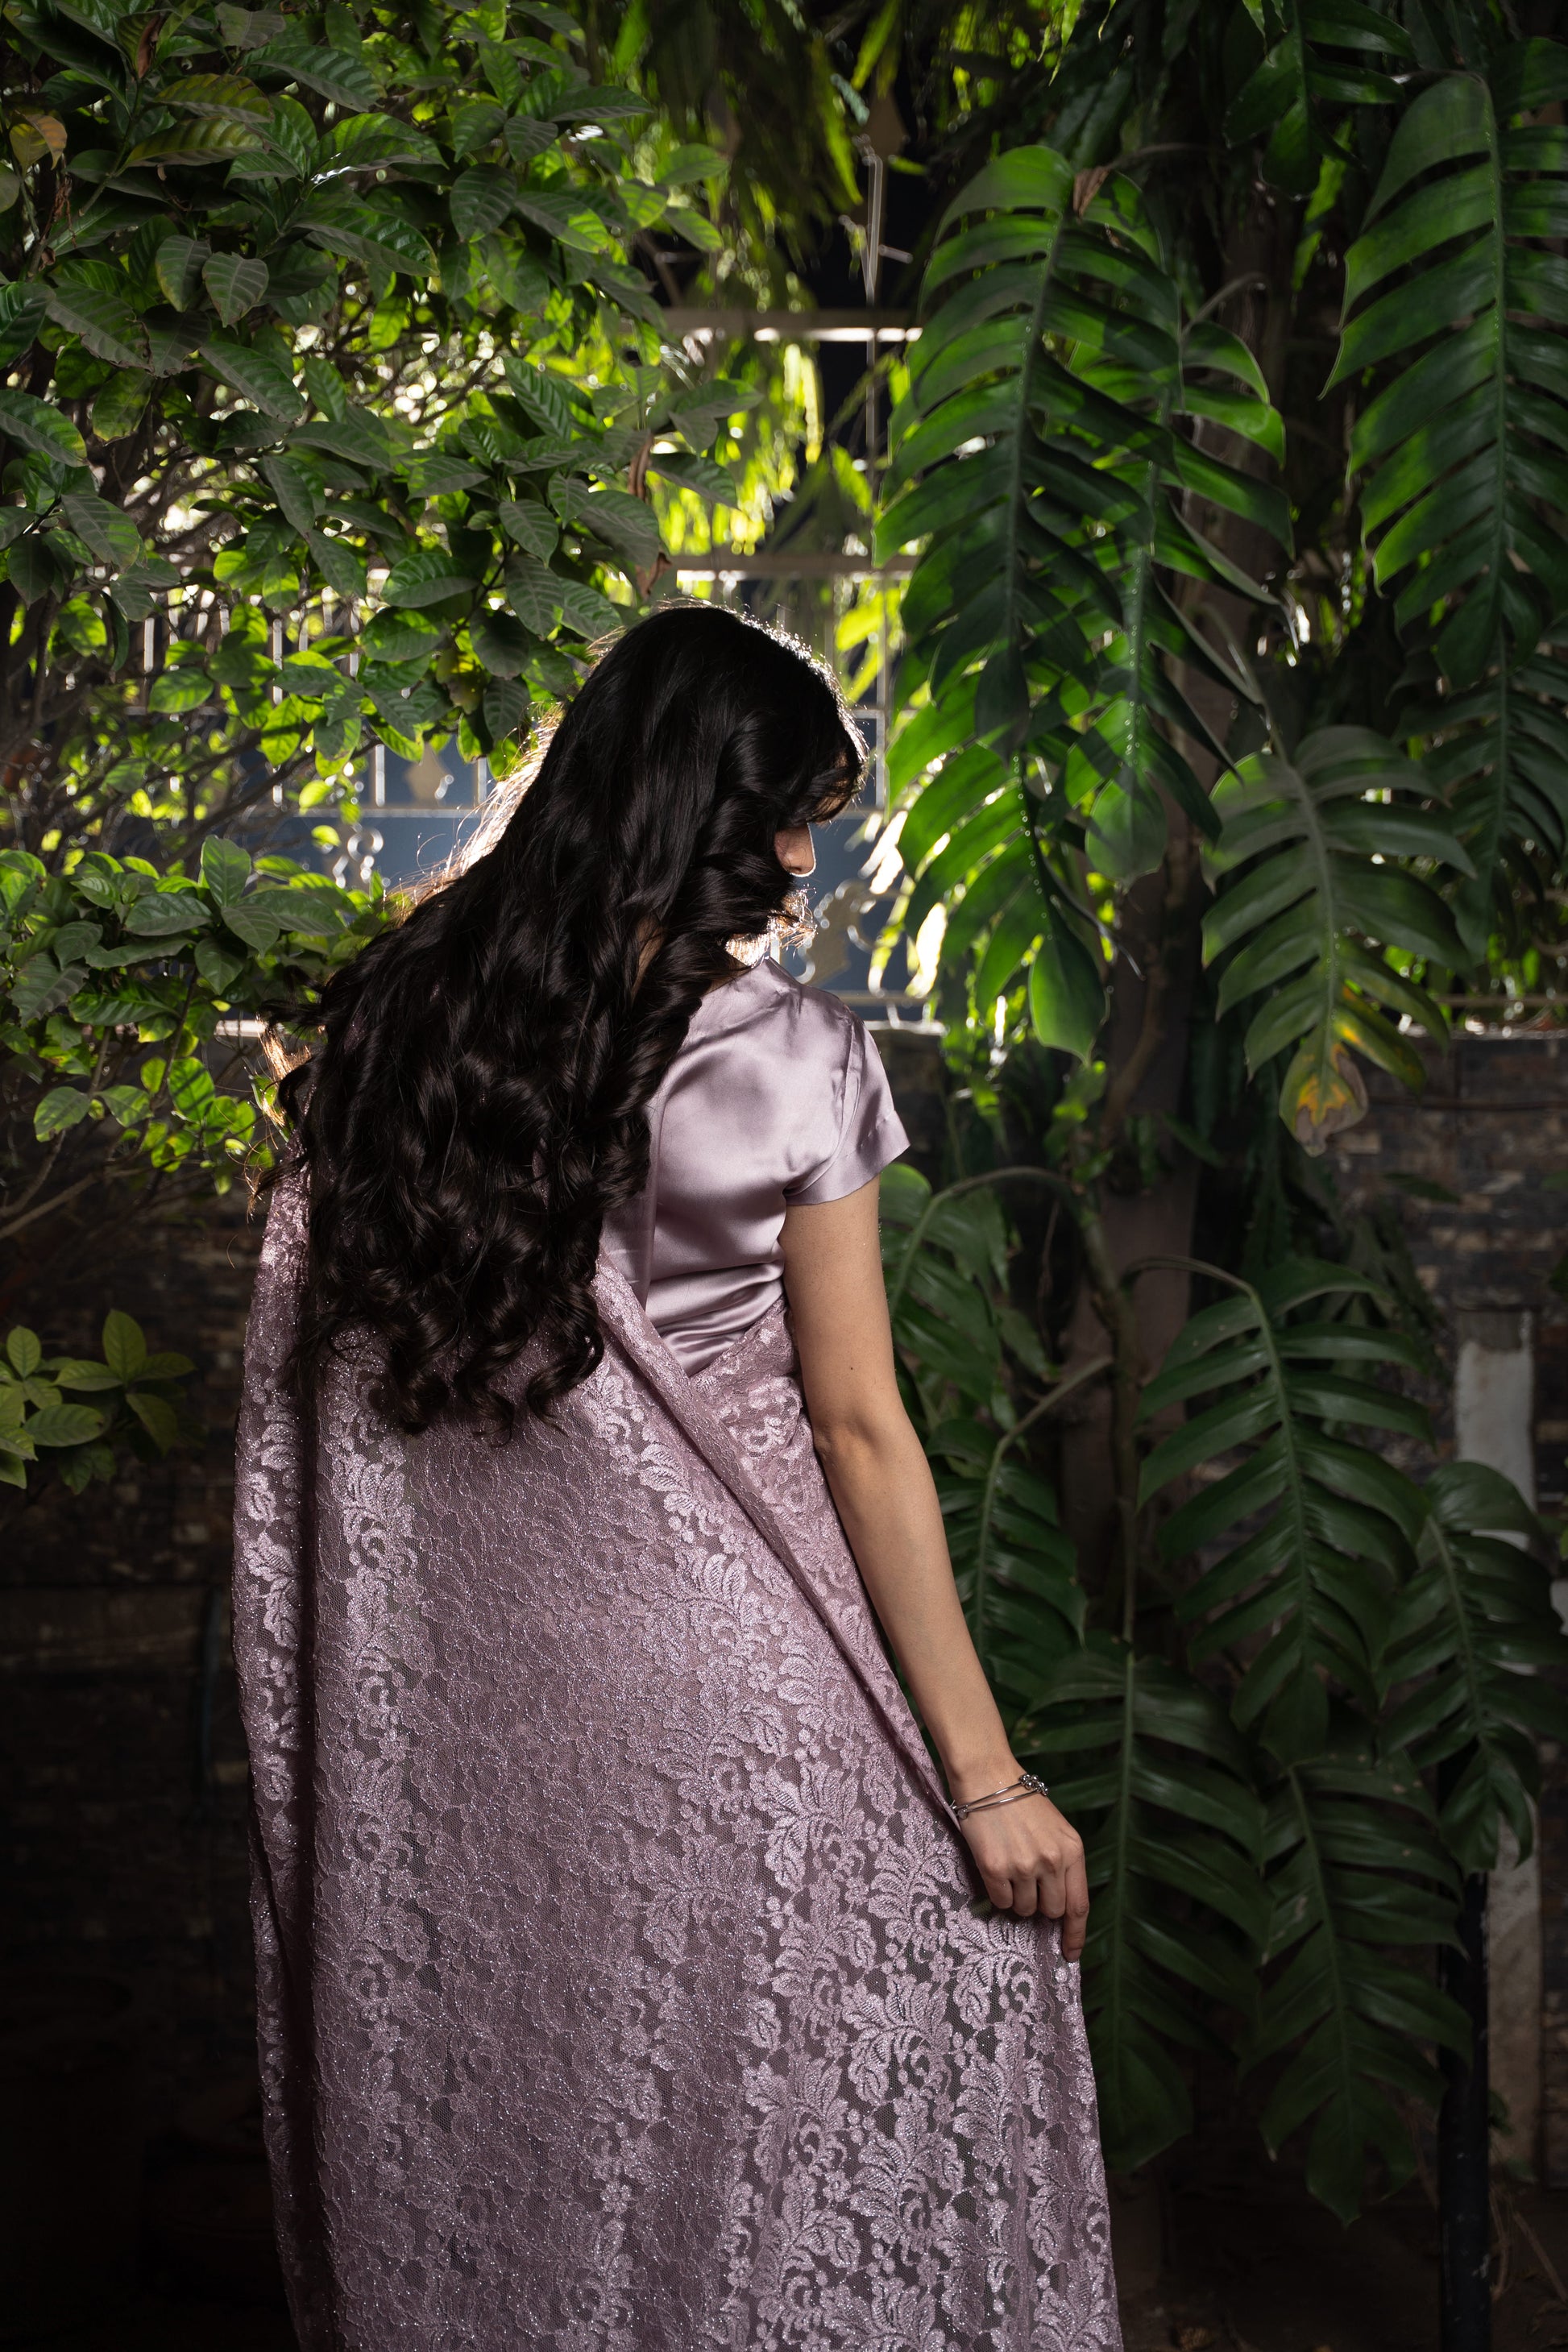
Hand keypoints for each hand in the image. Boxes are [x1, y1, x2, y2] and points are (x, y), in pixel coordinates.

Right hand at [954, 1774, 1089, 1959]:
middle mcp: (1051, 1861)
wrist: (988, 1777)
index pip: (1079, 1905)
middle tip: (1029, 1883)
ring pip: (1025, 1909)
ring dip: (1018, 1898)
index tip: (1071, 1954)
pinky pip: (1001, 1901)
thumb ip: (1063, 1864)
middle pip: (1052, 1911)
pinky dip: (999, 1893)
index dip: (1076, 1935)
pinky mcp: (995, 1868)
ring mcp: (1023, 1866)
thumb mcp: (1056, 1829)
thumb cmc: (1022, 1802)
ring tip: (1010, 1867)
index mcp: (1072, 1850)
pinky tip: (996, 1867)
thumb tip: (1059, 1904)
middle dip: (1042, 1905)